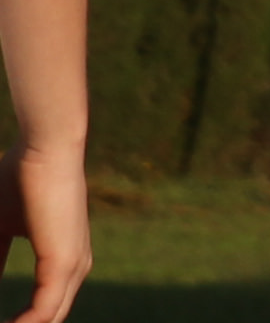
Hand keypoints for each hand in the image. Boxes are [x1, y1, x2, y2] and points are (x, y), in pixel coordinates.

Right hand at [7, 135, 87, 322]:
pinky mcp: (65, 264)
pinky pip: (42, 314)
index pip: (41, 308)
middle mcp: (76, 267)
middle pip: (46, 319)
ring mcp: (74, 267)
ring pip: (45, 321)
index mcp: (65, 259)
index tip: (0, 321)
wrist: (44, 150)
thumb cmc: (18, 182)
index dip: (16, 322)